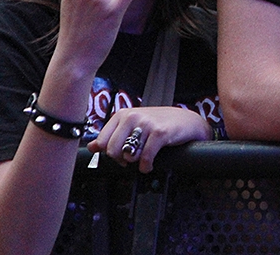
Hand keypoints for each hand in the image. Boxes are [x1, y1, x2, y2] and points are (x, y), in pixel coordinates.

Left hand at [88, 106, 212, 172]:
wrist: (188, 121)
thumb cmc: (161, 123)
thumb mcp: (134, 125)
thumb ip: (113, 135)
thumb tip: (91, 146)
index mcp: (123, 114)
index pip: (102, 141)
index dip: (109, 153)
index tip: (120, 155)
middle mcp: (133, 117)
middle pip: (112, 150)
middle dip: (121, 160)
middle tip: (132, 159)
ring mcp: (147, 124)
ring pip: (128, 155)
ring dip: (136, 162)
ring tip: (144, 157)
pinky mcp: (160, 133)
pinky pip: (145, 158)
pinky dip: (147, 166)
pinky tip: (150, 164)